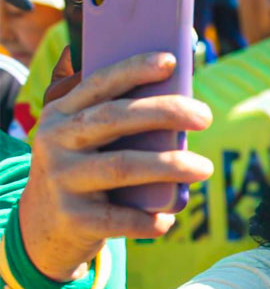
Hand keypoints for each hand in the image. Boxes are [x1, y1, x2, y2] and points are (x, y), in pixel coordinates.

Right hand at [19, 52, 212, 280]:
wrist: (43, 227)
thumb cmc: (86, 169)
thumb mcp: (86, 138)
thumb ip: (117, 113)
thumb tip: (176, 88)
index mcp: (62, 114)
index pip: (99, 83)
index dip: (134, 69)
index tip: (171, 61)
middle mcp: (55, 142)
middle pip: (115, 118)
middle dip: (165, 112)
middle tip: (206, 116)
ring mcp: (62, 180)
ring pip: (123, 167)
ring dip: (170, 166)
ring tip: (205, 167)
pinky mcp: (73, 218)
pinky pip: (120, 217)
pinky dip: (149, 219)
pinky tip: (168, 218)